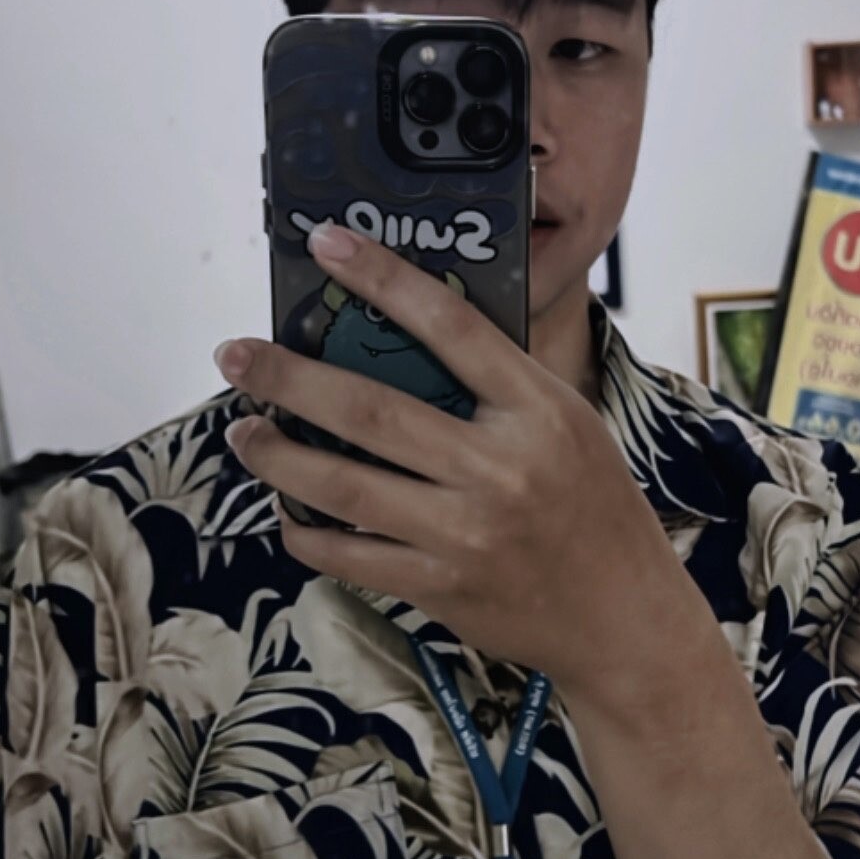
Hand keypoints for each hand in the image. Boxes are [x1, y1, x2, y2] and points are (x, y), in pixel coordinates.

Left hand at [213, 223, 701, 695]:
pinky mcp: (440, 587)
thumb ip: (502, 381)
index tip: (330, 244)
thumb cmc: (595, 502)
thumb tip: (415, 330)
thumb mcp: (569, 419)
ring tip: (244, 432)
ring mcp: (465, 533)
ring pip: (344, 487)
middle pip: (371, 411)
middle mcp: (499, 467)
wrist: (622, 614)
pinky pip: (351, 556)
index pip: (451, 325)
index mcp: (537, 409)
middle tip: (237, 355)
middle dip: (289, 378)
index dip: (384, 277)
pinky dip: (307, 531)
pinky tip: (287, 511)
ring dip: (279, 456)